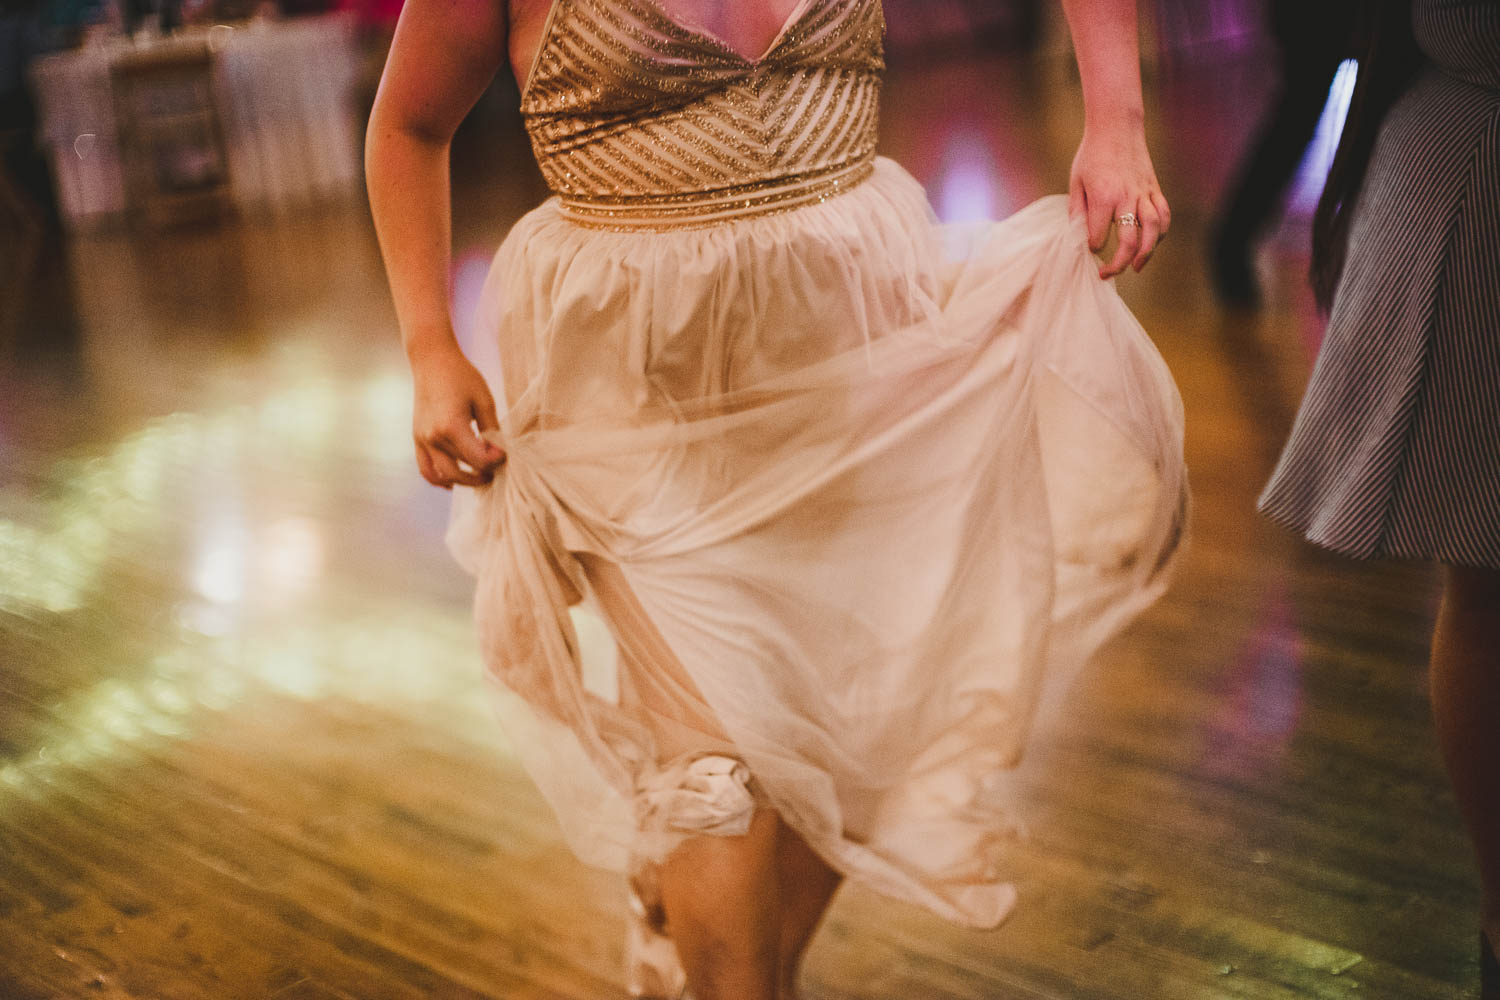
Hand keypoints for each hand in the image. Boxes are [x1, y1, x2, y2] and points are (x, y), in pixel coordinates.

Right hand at [410, 342, 505, 488]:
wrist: (432, 360)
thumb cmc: (462, 376)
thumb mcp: (484, 400)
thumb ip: (492, 429)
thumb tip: (500, 452)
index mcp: (451, 426)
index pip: (478, 459)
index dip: (496, 461)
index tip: (505, 453)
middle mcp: (433, 437)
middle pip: (461, 471)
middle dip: (483, 474)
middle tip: (497, 468)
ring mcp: (422, 440)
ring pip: (443, 475)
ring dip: (463, 481)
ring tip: (480, 475)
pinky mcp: (417, 439)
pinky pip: (426, 469)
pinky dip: (439, 479)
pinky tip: (453, 482)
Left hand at [1068, 120, 1170, 278]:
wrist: (1116, 127)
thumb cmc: (1091, 155)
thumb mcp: (1076, 182)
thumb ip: (1077, 211)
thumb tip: (1077, 235)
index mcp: (1104, 197)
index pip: (1099, 236)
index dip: (1093, 246)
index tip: (1088, 247)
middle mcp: (1127, 198)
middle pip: (1130, 241)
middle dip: (1119, 263)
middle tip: (1108, 274)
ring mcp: (1144, 193)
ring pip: (1153, 229)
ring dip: (1147, 252)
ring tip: (1136, 267)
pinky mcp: (1155, 188)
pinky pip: (1163, 214)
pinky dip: (1161, 232)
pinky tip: (1152, 243)